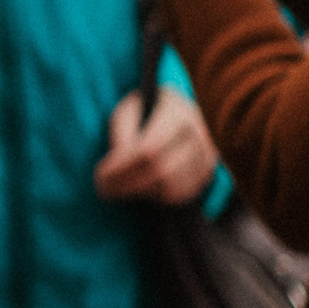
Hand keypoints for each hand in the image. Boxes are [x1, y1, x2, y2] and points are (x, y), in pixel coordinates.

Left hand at [92, 87, 216, 205]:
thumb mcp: (126, 113)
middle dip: (127, 184)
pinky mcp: (209, 172)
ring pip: (173, 188)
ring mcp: (209, 154)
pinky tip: (139, 188)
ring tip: (119, 188)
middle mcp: (200, 132)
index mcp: (178, 110)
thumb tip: (116, 168)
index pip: (150, 147)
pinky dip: (157, 197)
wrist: (174, 112)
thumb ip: (122, 136)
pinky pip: (182, 195)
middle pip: (162, 171)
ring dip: (140, 192)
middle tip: (103, 189)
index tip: (99, 175)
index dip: (123, 166)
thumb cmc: (142, 112)